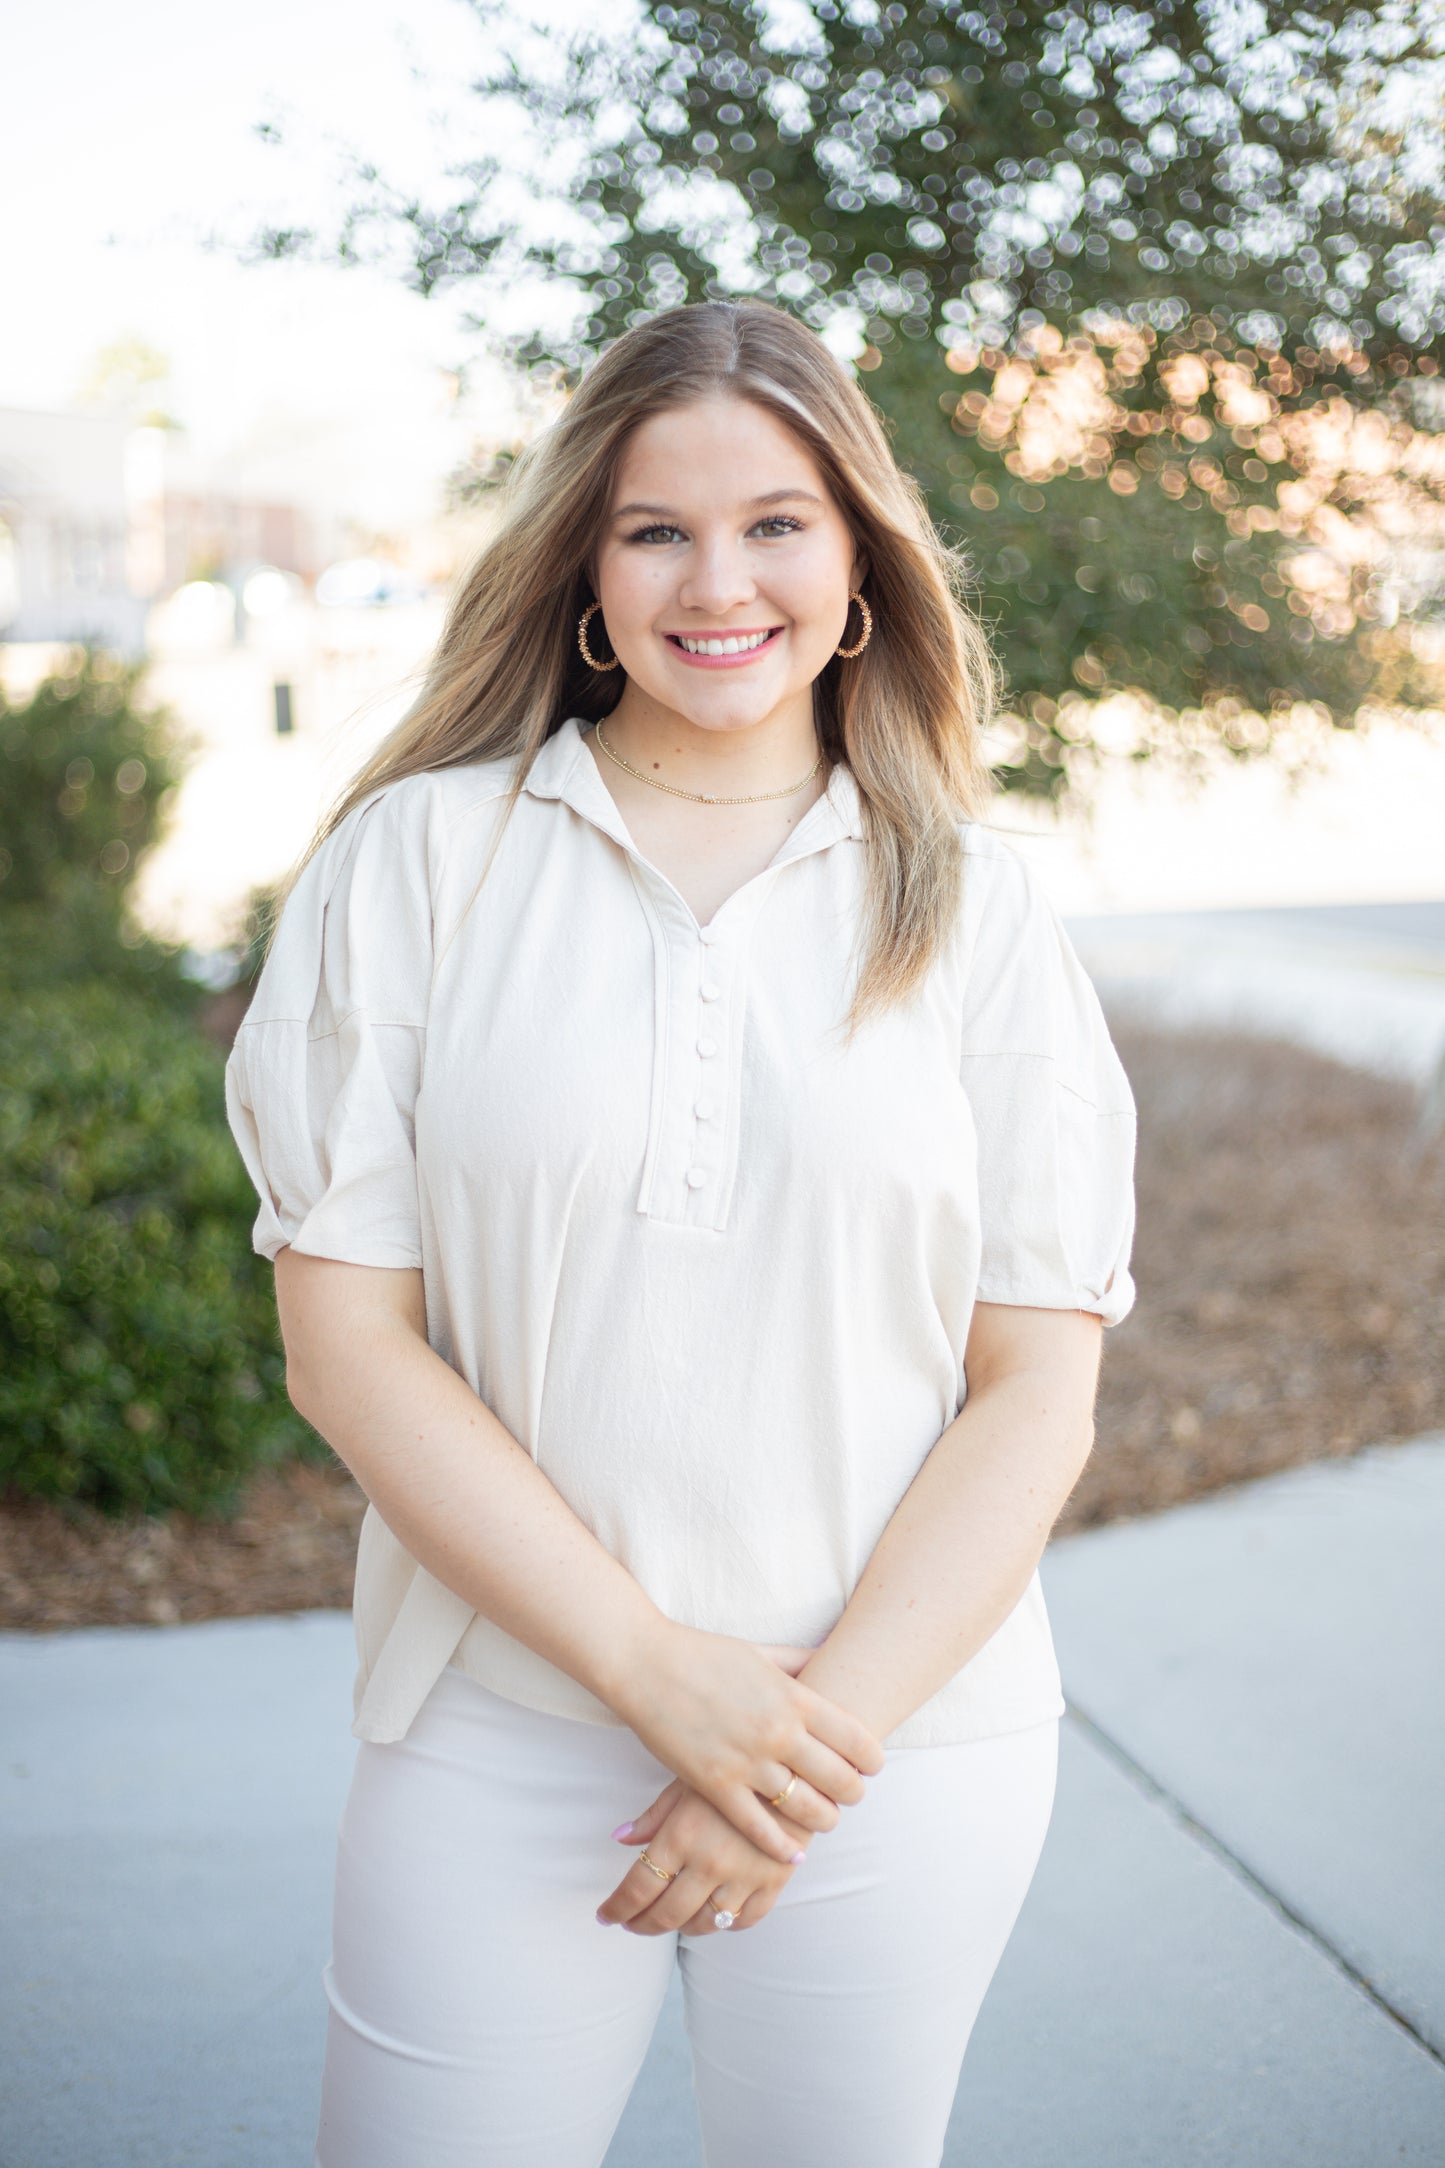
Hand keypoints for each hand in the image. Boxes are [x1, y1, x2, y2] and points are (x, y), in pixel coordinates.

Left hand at [597, 1779, 812, 1936]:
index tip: (606, 1917)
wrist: (795, 1759)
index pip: (638, 1888)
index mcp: (682, 1835)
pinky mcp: (774, 1882)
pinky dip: (726, 1924)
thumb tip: (621, 1839)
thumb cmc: (732, 1763)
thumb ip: (654, 1816)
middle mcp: (710, 1863)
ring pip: (704, 1924)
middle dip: (642, 1925)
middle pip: (666, 1914)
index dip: (617, 1908)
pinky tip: (714, 1914)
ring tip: (669, 1920)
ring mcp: (744, 1877)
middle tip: (631, 1925)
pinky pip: (744, 1921)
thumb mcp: (686, 1780)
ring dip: (681, 1927)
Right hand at [609, 1622, 885, 1865]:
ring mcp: (748, 1762)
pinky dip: (781, 1846)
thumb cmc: (704, 1654)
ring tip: (825, 1820)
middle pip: (840, 1780)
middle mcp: (779, 1732)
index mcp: (794, 1697)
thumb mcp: (761, 1652)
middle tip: (851, 1797)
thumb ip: (798, 1661)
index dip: (872, 1759)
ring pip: (806, 1809)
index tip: (871, 1766)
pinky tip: (793, 1853)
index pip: (856, 1739)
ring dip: (824, 1820)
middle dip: (853, 1794)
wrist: (646, 1665)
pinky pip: (759, 1828)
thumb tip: (828, 1657)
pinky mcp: (716, 1786)